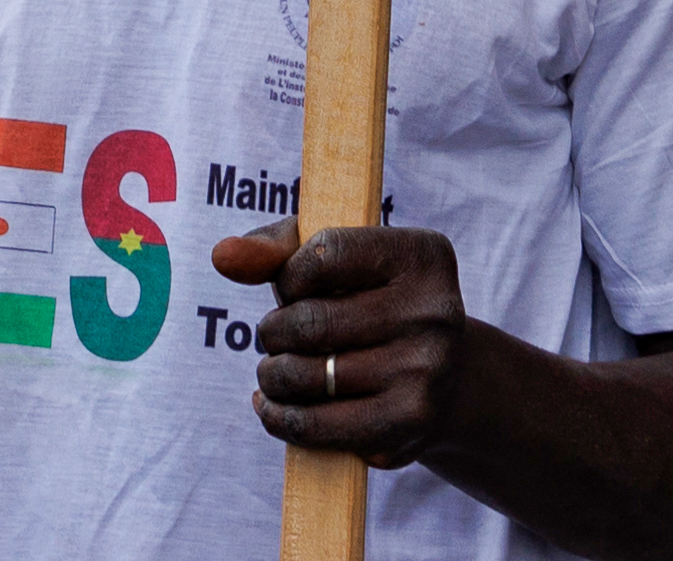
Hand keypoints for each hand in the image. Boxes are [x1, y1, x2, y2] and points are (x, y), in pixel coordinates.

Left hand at [210, 219, 476, 470]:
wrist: (449, 380)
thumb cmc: (375, 305)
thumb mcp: (342, 261)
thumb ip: (279, 248)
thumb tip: (223, 255)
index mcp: (422, 256)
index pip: (323, 255)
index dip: (291, 276)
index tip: (294, 288)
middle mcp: (433, 311)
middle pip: (309, 322)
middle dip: (274, 331)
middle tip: (276, 336)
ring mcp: (423, 371)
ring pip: (305, 376)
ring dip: (272, 375)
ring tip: (276, 371)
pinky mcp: (406, 423)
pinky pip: (314, 425)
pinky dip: (278, 416)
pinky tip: (275, 405)